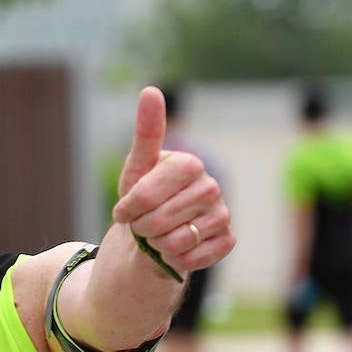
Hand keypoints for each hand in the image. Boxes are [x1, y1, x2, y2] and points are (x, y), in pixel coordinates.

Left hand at [111, 87, 233, 274]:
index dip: (129, 208)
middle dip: (141, 229)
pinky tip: (175, 250)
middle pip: (160, 220)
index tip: (123, 211)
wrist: (154, 236)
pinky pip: (194, 258)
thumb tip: (150, 91)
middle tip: (143, 225)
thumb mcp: (136, 168)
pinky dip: (175, 260)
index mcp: (189, 165)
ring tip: (159, 236)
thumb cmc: (143, 200)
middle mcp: (211, 186)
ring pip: (176, 241)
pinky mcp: (227, 240)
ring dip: (157, 245)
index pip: (148, 194)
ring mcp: (222, 214)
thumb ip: (145, 133)